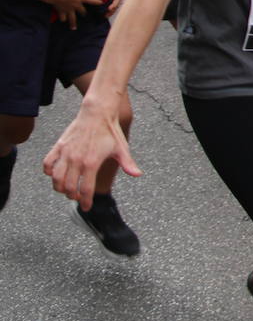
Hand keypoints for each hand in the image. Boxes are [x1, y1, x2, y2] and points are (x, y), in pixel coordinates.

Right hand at [43, 90, 142, 209]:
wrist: (98, 113)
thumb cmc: (110, 131)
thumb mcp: (122, 148)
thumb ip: (128, 163)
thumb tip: (137, 175)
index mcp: (92, 162)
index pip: (85, 189)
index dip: (86, 201)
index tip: (87, 207)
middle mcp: (76, 159)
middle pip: (69, 187)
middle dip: (73, 196)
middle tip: (78, 197)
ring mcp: (66, 153)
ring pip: (56, 178)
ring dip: (59, 188)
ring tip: (66, 189)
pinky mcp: (59, 146)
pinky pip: (47, 164)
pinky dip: (49, 172)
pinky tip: (55, 175)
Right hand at [50, 0, 105, 28]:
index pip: (93, 1)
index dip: (99, 2)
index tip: (102, 3)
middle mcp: (76, 6)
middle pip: (82, 11)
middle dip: (84, 13)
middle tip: (85, 16)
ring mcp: (69, 10)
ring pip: (72, 18)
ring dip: (73, 23)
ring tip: (73, 28)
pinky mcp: (61, 11)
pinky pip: (62, 17)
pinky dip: (62, 19)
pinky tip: (62, 21)